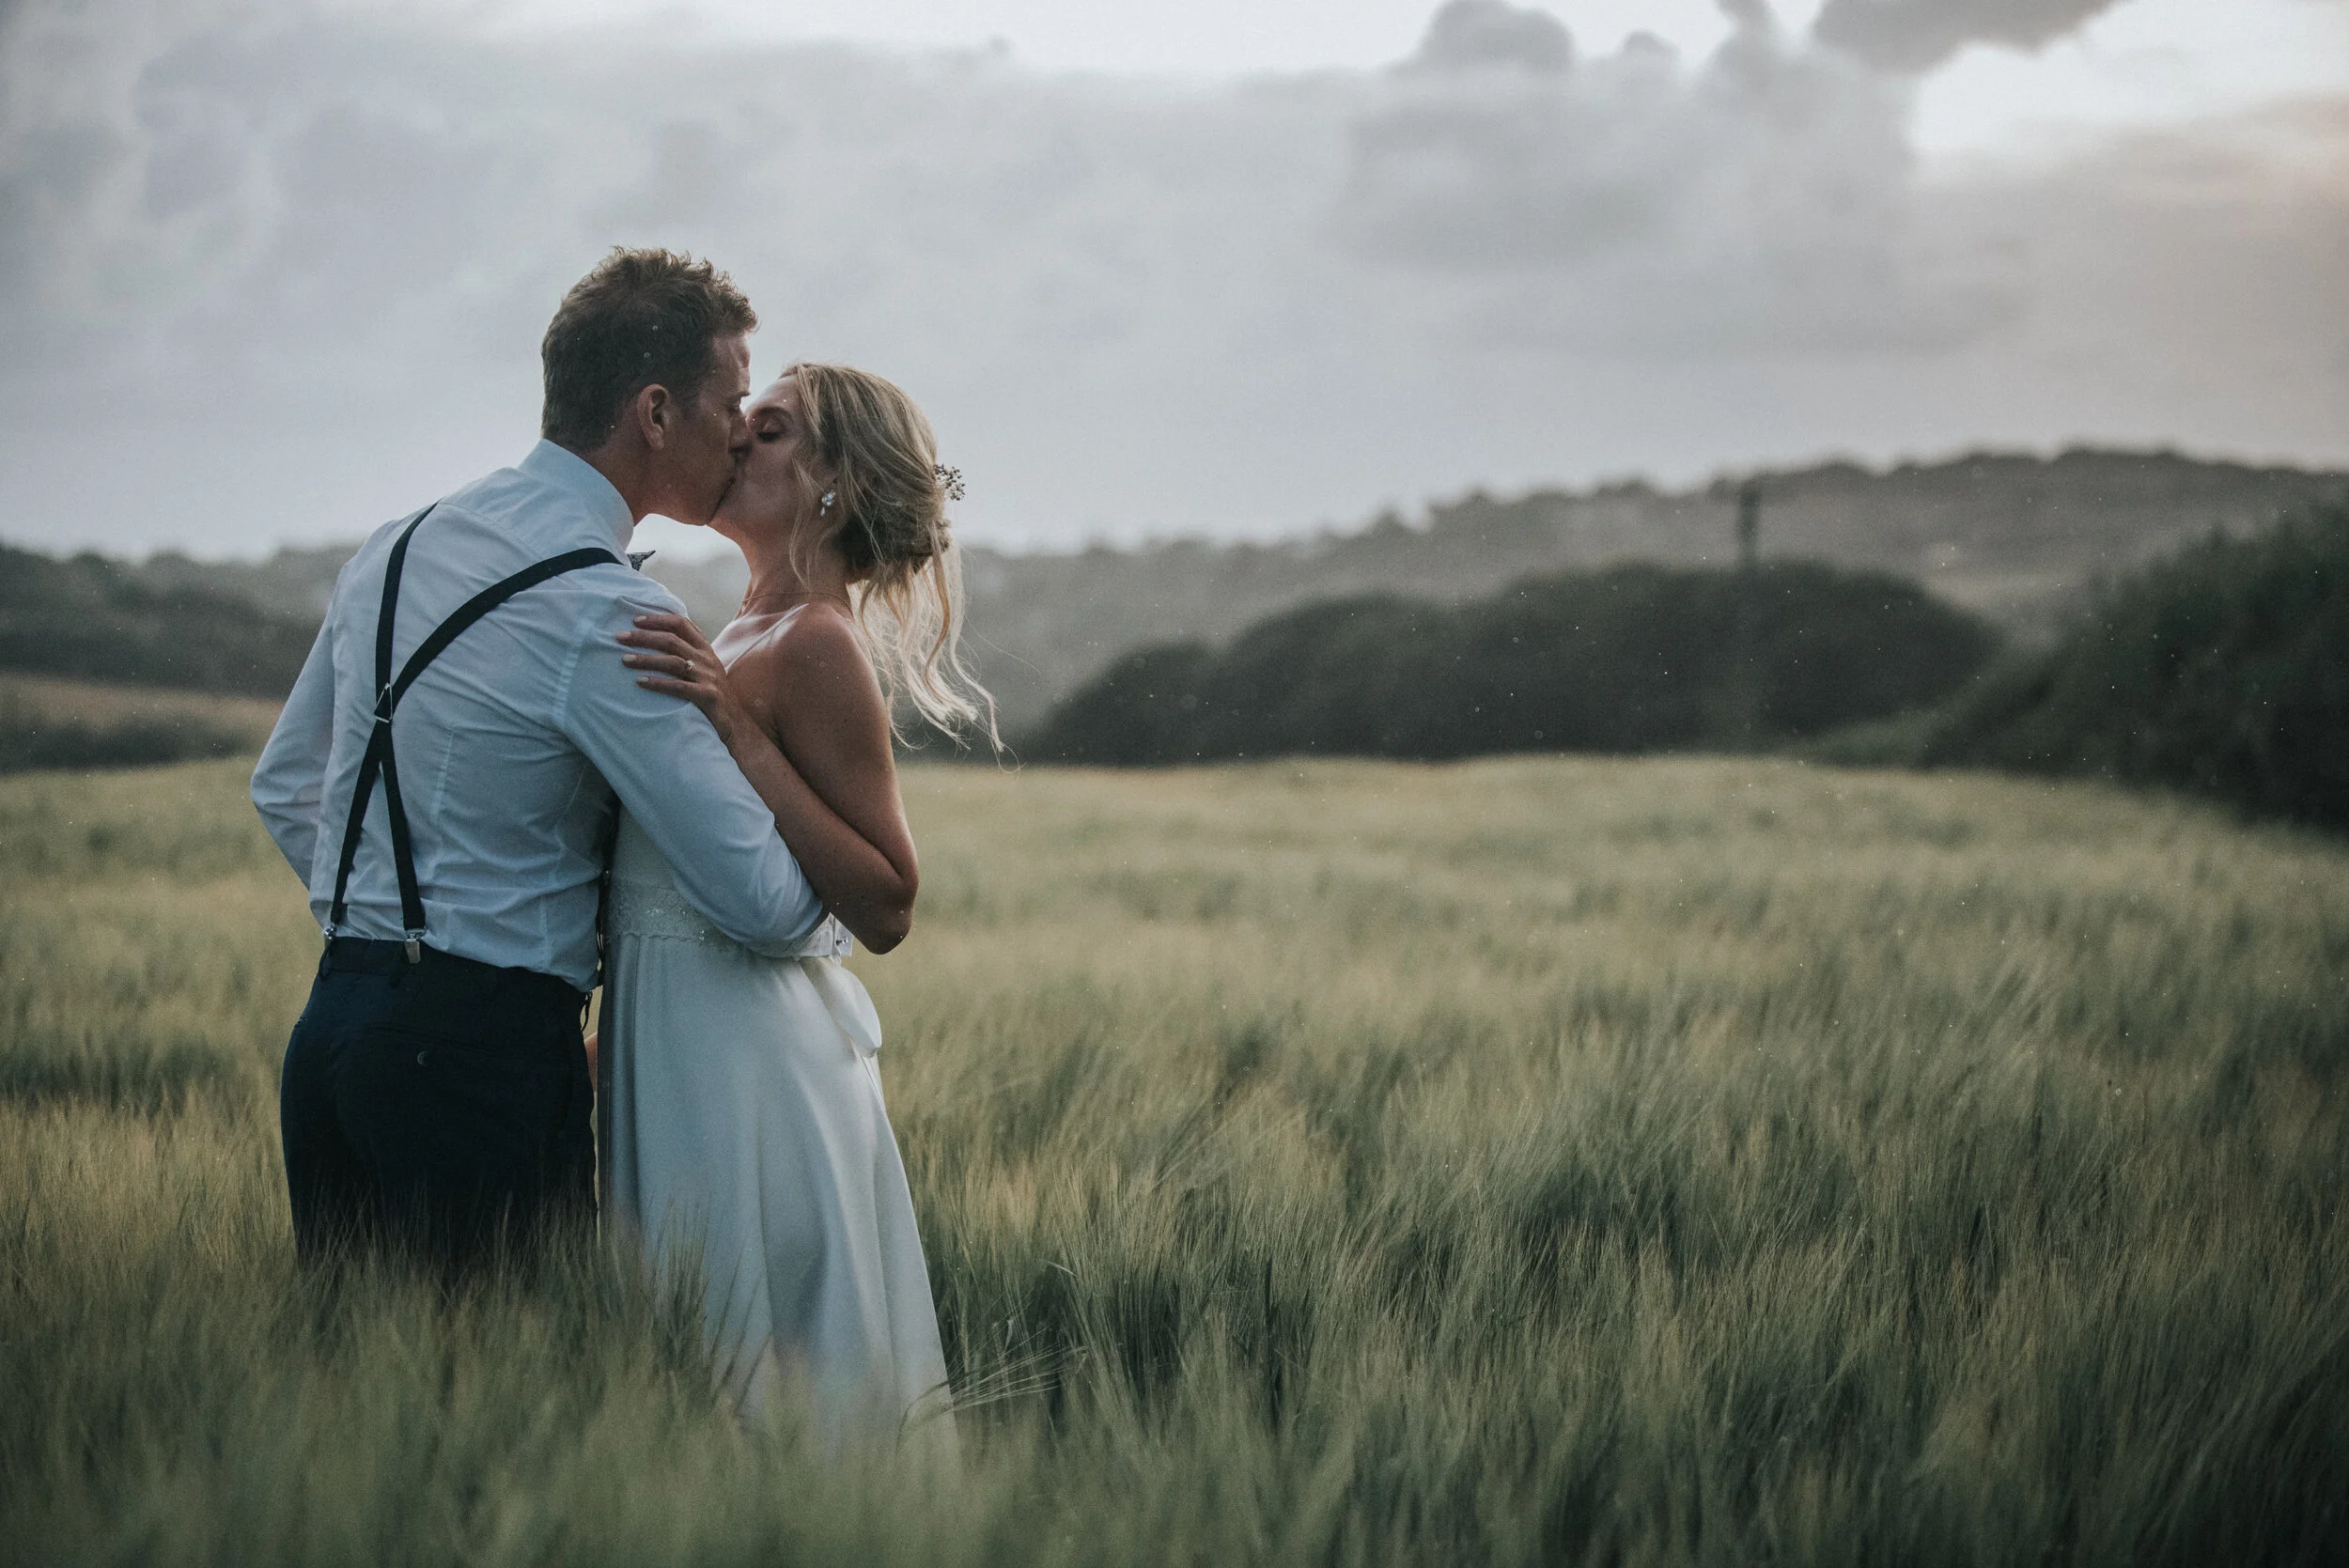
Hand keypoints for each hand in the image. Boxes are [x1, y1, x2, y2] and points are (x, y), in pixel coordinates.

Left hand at [620, 614, 752, 749]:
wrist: (735, 721)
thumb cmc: (712, 693)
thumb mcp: (704, 668)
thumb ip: (687, 653)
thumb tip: (656, 639)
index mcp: (705, 648)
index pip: (681, 624)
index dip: (658, 619)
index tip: (635, 620)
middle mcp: (707, 659)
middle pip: (671, 640)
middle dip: (643, 637)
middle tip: (620, 637)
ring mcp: (708, 677)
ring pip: (672, 661)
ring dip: (646, 659)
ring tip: (624, 659)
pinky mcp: (708, 696)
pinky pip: (679, 687)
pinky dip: (658, 683)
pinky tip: (640, 681)